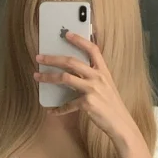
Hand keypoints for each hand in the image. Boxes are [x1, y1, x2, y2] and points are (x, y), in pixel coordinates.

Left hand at [34, 32, 140, 146]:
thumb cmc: (111, 104)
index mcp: (103, 71)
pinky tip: (51, 111)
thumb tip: (72, 70)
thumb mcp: (106, 85)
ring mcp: (92, 90)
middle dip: (52, 58)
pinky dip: (58, 109)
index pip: (93, 49)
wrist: (120, 123)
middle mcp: (98, 77)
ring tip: (37, 76)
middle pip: (71, 62)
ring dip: (48, 77)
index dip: (79, 40)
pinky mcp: (87, 103)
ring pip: (65, 78)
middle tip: (39, 57)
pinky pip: (68, 104)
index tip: (66, 34)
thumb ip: (93, 76)